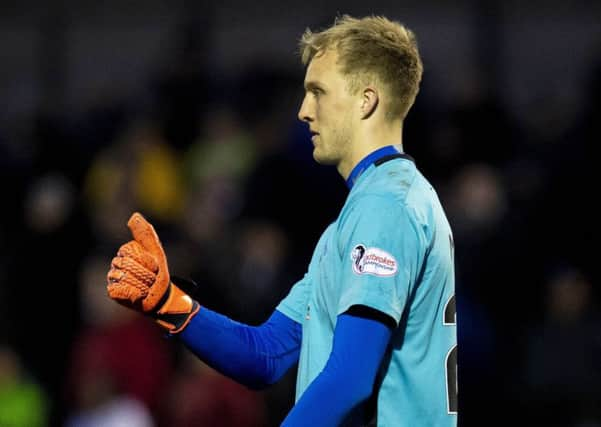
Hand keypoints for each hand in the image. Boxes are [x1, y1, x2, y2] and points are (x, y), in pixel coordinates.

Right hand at [107, 212, 198, 331]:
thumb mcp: (155, 251)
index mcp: (125, 252)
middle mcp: (116, 263)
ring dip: (142, 284)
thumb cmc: (158, 272)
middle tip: (151, 278)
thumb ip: (145, 233)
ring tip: (146, 286)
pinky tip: (139, 295)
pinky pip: (120, 290)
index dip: (147, 261)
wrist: (161, 296)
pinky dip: (134, 294)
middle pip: (127, 265)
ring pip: (125, 278)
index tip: (155, 266)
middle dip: (146, 274)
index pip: (130, 251)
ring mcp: (113, 278)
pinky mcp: (114, 292)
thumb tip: (134, 215)